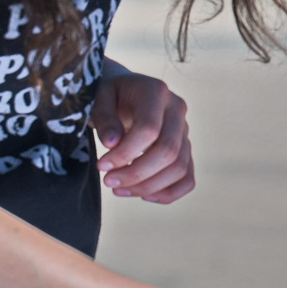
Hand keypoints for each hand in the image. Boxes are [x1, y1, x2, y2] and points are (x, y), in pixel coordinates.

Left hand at [91, 70, 193, 203]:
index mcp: (156, 92)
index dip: (125, 153)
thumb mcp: (99, 98)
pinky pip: (187, 178)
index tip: (101, 165)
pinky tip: (144, 195)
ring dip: (148, 186)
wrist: (125, 93)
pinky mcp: (185, 149)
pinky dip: (169, 193)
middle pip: (168, 151)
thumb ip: (104, 118)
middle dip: (136, 174)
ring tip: (119, 189)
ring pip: (179, 168)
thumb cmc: (110, 96)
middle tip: (109, 181)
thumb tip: (112, 143)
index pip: (149, 129)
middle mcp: (177, 110)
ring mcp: (184, 131)